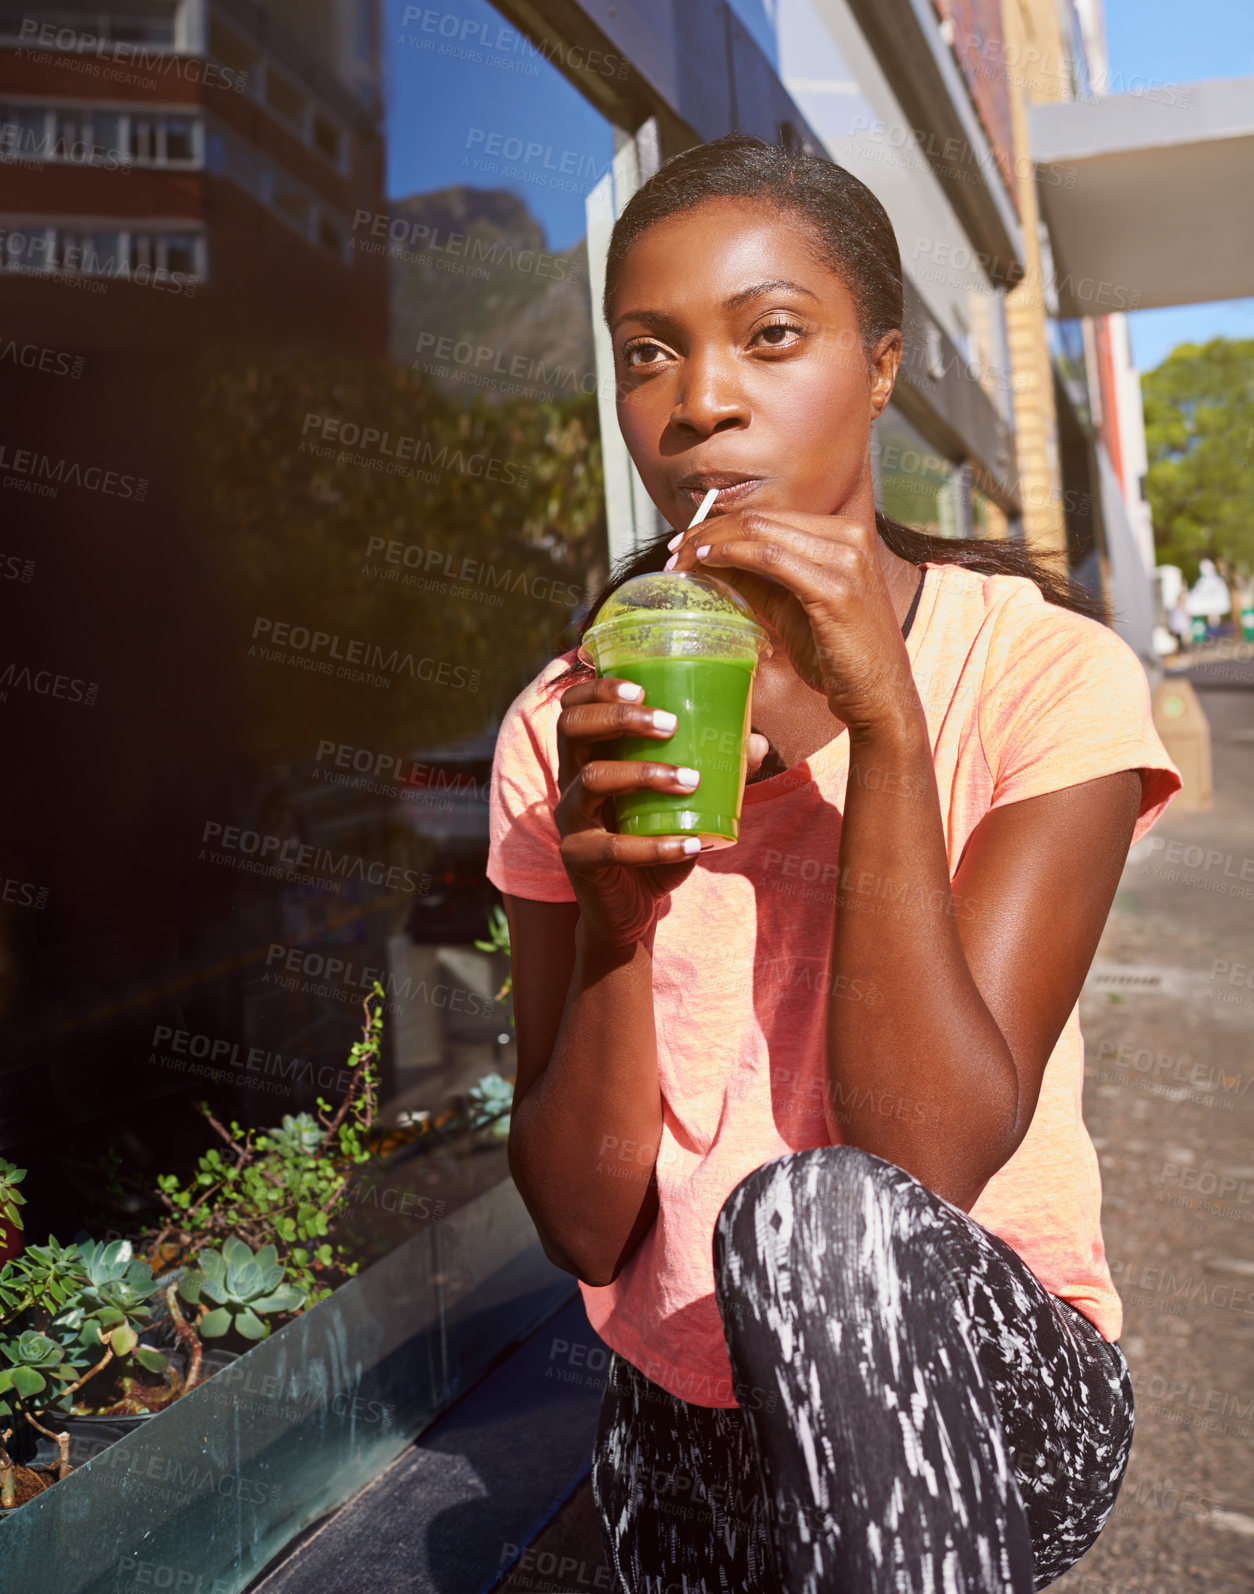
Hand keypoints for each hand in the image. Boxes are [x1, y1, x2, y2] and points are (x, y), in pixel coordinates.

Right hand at [555, 675, 769, 946]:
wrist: (629, 911)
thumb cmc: (653, 843)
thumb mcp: (682, 804)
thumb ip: (712, 772)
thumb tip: (755, 741)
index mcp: (588, 758)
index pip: (574, 707)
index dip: (598, 689)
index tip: (642, 687)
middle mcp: (570, 781)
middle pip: (571, 728)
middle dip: (618, 717)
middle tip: (669, 724)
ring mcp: (571, 820)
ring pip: (592, 780)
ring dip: (645, 773)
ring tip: (690, 780)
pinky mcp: (579, 858)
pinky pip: (614, 847)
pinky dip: (657, 844)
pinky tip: (693, 843)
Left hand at [668, 509, 921, 738]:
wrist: (880, 697)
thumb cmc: (838, 657)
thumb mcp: (793, 609)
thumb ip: (758, 583)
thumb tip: (711, 563)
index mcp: (844, 536)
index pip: (769, 516)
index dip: (720, 525)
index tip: (685, 544)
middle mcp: (849, 538)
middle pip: (761, 518)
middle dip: (708, 531)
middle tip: (673, 552)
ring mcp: (846, 560)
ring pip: (761, 531)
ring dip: (712, 543)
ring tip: (681, 562)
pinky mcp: (835, 588)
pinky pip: (770, 558)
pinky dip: (732, 555)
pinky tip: (707, 563)